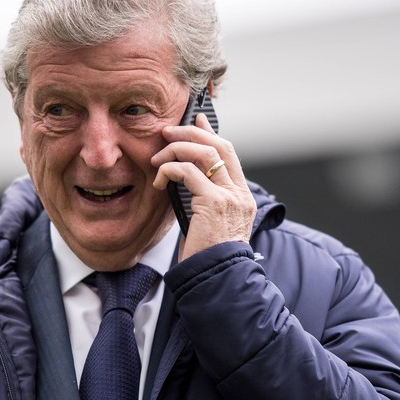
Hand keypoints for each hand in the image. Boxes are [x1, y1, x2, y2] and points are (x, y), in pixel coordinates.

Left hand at [152, 112, 256, 260]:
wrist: (217, 279)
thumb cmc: (207, 258)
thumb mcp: (209, 225)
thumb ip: (204, 201)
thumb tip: (184, 179)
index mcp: (242, 197)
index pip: (229, 153)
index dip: (211, 133)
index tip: (196, 120)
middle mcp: (240, 194)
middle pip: (219, 145)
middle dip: (191, 133)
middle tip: (167, 132)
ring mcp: (229, 197)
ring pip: (204, 153)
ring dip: (176, 149)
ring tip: (157, 158)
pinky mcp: (214, 202)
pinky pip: (188, 172)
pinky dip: (170, 170)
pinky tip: (159, 181)